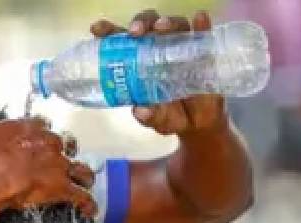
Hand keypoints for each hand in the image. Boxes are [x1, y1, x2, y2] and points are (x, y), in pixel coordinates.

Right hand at [0, 115, 97, 216]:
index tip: (41, 137)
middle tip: (63, 158)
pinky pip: (82, 196)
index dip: (44, 132)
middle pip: (68, 144)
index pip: (45, 124)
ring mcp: (60, 166)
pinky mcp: (62, 187)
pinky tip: (90, 210)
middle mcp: (51, 144)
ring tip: (85, 181)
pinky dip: (88, 204)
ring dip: (84, 175)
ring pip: (82, 169)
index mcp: (34, 128)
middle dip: (67, 151)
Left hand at [90, 10, 227, 135]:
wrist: (198, 123)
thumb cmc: (171, 115)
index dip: (108, 31)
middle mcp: (158, 49)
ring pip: (173, 26)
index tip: (97, 29)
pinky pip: (202, 34)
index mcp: (138, 62)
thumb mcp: (159, 120)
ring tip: (161, 28)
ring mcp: (181, 48)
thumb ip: (150, 117)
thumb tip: (141, 111)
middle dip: (140, 23)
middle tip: (136, 32)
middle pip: (147, 26)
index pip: (121, 41)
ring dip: (167, 22)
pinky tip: (199, 20)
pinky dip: (201, 26)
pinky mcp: (203, 51)